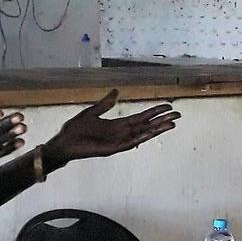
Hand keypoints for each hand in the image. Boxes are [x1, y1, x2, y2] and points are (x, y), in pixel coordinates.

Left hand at [44, 89, 180, 165]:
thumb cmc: (75, 129)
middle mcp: (122, 133)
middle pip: (147, 126)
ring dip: (157, 130)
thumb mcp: (92, 112)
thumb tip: (117, 91)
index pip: (141, 117)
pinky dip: (142, 138)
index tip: (167, 106)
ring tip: (172, 124)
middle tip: (178, 114)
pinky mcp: (113, 149)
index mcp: (118, 125)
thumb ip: (106, 103)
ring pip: (143, 134)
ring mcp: (119, 142)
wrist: (64, 142)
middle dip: (162, 120)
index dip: (154, 112)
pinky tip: (152, 133)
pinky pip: (131, 143)